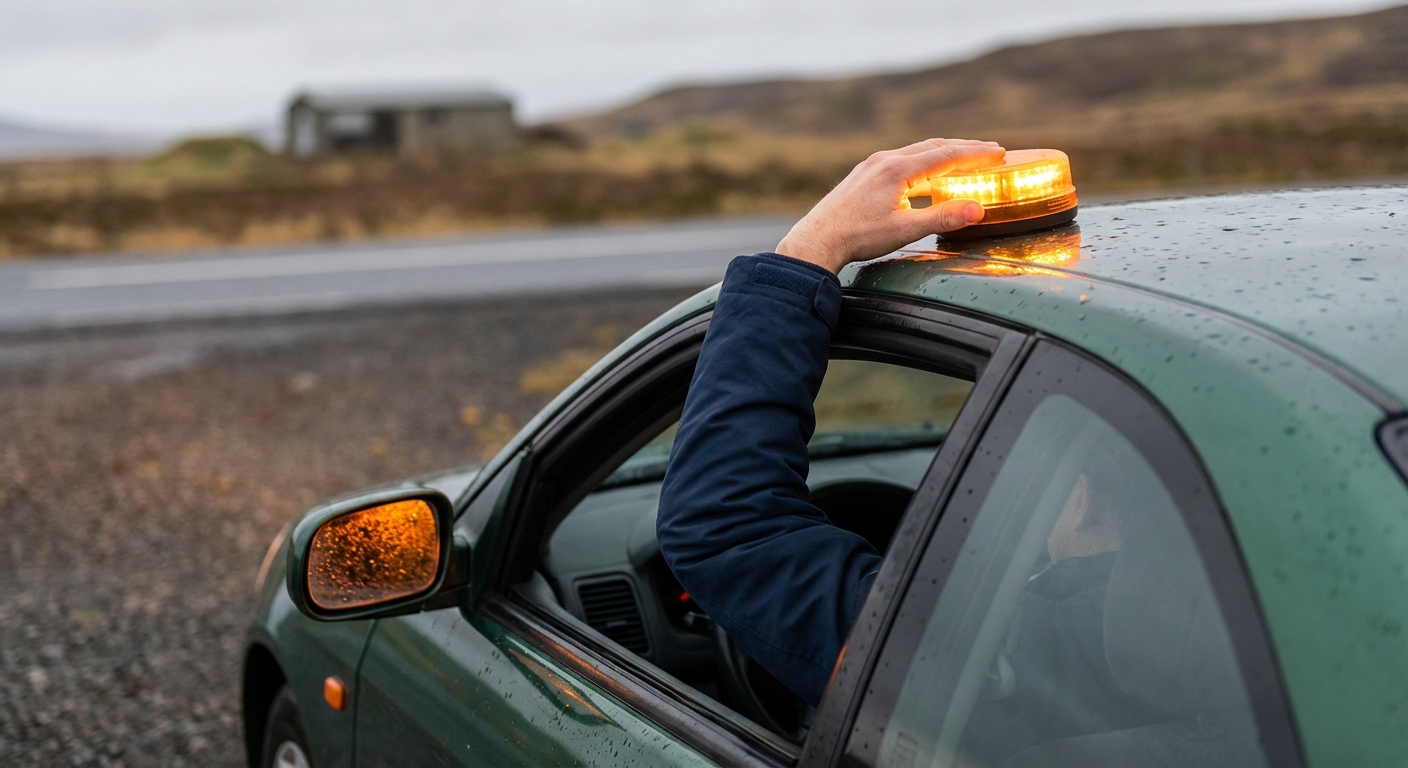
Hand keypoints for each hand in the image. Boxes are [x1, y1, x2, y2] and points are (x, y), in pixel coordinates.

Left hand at [775, 138, 1004, 273]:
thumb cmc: (858, 237)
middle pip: (933, 147)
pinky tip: (926, 177)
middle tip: (989, 151)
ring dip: (943, 155)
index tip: (998, 152)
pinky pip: (901, 161)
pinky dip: (922, 164)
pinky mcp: (863, 175)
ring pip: (915, 153)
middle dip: (963, 148)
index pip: (946, 153)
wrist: (816, 240)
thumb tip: (978, 209)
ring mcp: (872, 165)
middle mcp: (884, 160)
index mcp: (898, 168)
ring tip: (963, 161)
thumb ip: (942, 218)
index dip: (975, 153)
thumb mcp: (905, 230)